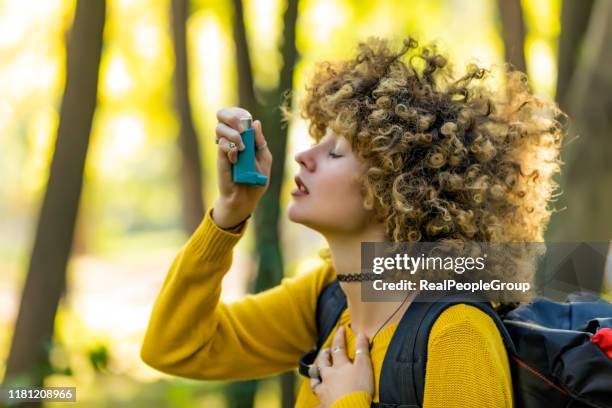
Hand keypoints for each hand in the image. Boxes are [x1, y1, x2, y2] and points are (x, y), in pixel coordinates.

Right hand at [213, 107, 271, 227]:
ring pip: (220, 128)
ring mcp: (224, 148)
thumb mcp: (265, 159)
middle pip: (223, 115)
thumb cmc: (256, 179)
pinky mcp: (220, 159)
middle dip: (232, 116)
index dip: (239, 112)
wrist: (245, 199)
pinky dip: (230, 148)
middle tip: (242, 128)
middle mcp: (231, 140)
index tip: (246, 117)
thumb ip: (260, 142)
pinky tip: (235, 158)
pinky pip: (221, 145)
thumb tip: (256, 122)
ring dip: (233, 134)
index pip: (236, 115)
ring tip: (241, 147)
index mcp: (244, 137)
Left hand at [310, 326, 373, 406]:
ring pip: (316, 381)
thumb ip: (362, 350)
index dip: (339, 337)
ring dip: (316, 375)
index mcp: (339, 366)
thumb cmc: (358, 388)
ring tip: (316, 372)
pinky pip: (317, 402)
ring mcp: (324, 391)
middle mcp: (328, 377)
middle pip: (323, 364)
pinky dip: (317, 401)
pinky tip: (317, 401)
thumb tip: (361, 334)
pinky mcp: (324, 404)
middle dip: (324, 355)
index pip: (338, 348)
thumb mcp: (364, 367)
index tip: (340, 328)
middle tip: (325, 350)